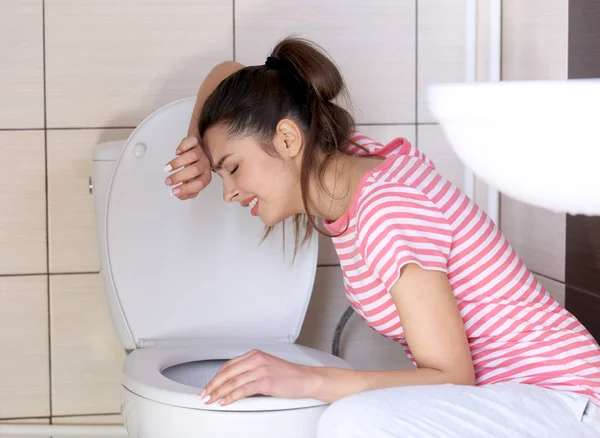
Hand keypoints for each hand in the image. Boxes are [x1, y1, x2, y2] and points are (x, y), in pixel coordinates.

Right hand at [164, 136, 211, 199]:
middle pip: (195, 170)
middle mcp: (205, 164)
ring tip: (167, 169)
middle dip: (179, 177)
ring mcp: (200, 152)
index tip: (173, 192)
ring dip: (177, 163)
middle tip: (167, 181)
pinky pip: (192, 141)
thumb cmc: (193, 168)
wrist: (198, 150)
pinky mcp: (195, 142)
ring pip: (193, 156)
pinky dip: (183, 146)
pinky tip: (177, 152)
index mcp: (205, 175)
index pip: (200, 184)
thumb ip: (187, 191)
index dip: (187, 189)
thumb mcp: (191, 181)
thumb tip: (178, 195)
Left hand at [200, 349, 319, 406]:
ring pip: (233, 382)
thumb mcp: (266, 367)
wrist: (305, 378)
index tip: (209, 385)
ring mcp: (261, 370)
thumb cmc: (288, 375)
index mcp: (255, 354)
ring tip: (211, 400)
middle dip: (213, 385)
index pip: (229, 365)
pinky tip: (225, 401)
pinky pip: (243, 390)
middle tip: (205, 394)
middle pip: (228, 373)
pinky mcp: (265, 381)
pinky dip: (231, 397)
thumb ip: (250, 371)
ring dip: (219, 392)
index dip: (216, 376)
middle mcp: (256, 359)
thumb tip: (233, 383)